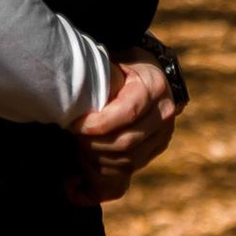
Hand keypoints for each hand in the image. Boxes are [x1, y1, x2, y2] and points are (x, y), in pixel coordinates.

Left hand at [68, 53, 180, 203]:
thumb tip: (71, 98)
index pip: (126, 113)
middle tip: (73, 137)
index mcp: (154, 88)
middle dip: (93, 144)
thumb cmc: (123, 66)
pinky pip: (129, 170)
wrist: (150, 74)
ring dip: (96, 160)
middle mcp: (164, 114)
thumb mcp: (114, 62)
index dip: (97, 124)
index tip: (74, 125)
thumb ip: (100, 79)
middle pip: (126, 143)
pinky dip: (103, 173)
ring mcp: (163, 135)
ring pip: (128, 162)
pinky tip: (83, 169)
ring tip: (78, 148)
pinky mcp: (157, 149)